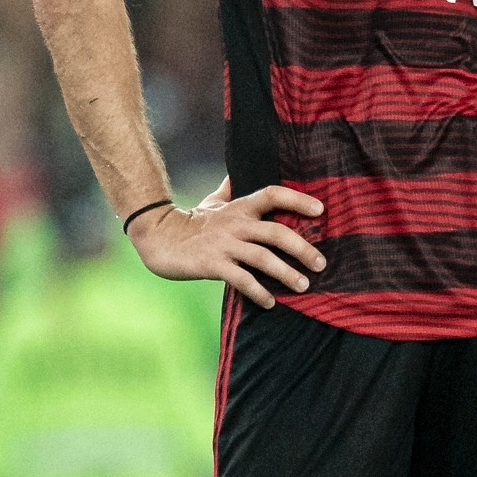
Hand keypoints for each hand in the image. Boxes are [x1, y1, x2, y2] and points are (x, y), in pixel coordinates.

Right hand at [130, 178, 326, 308]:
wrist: (155, 236)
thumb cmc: (191, 221)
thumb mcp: (213, 202)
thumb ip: (231, 190)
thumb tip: (239, 173)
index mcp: (240, 207)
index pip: (273, 195)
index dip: (297, 199)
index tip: (321, 209)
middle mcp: (236, 224)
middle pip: (277, 232)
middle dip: (303, 248)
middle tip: (321, 264)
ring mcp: (224, 245)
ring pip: (263, 257)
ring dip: (286, 273)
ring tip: (304, 286)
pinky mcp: (211, 264)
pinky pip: (241, 279)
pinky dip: (258, 291)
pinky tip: (270, 302)